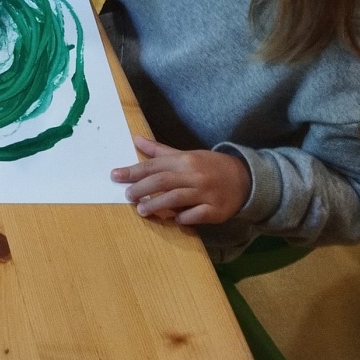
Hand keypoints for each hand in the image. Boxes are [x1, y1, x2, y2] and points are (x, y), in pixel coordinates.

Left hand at [111, 135, 251, 224]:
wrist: (244, 179)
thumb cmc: (209, 166)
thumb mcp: (186, 155)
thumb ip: (160, 151)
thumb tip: (136, 139)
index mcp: (185, 160)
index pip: (154, 165)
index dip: (133, 171)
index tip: (115, 175)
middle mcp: (194, 175)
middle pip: (162, 181)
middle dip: (142, 188)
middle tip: (127, 195)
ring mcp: (206, 193)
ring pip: (176, 199)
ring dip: (156, 205)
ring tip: (141, 210)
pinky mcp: (216, 210)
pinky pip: (196, 215)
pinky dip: (183, 218)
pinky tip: (174, 220)